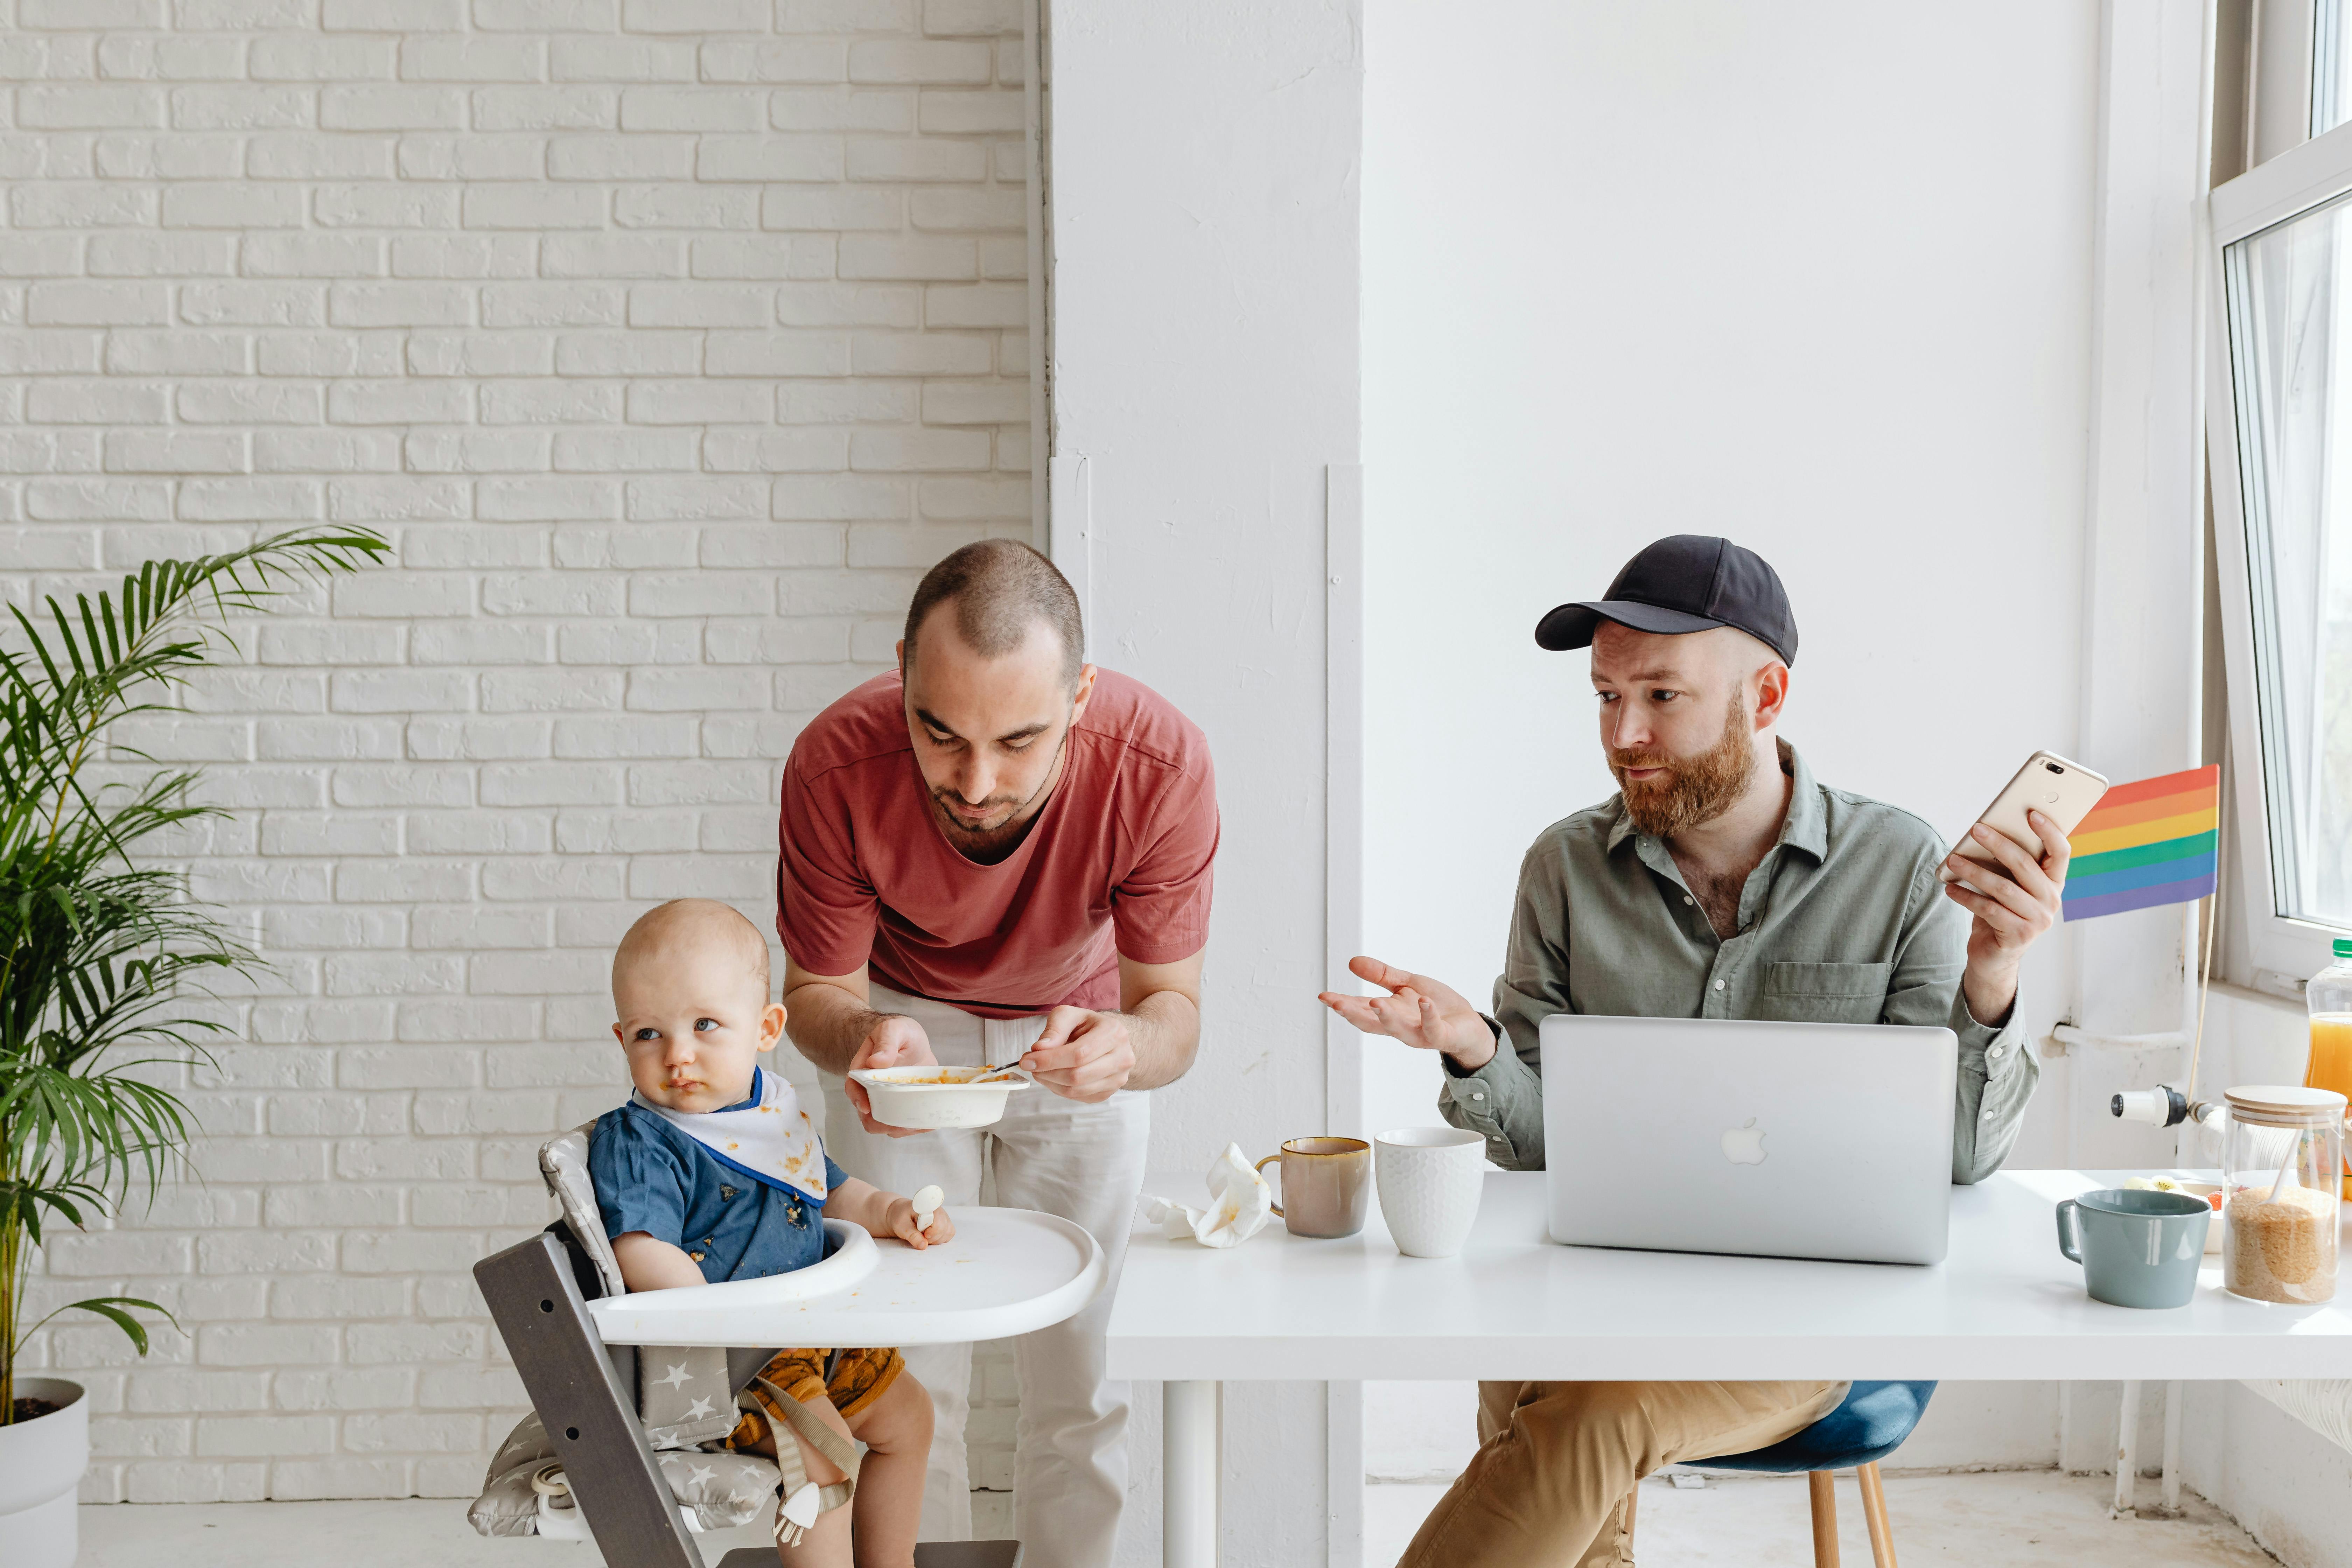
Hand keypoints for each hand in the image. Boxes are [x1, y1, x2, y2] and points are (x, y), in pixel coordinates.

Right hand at [844, 1014, 935, 1137]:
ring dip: (898, 1128)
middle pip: (866, 1113)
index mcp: (864, 1070)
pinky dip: (913, 1127)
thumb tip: (875, 1063)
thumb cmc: (900, 1033)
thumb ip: (886, 1043)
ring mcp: (885, 1100)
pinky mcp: (901, 1106)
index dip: (857, 1099)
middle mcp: (871, 1089)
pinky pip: (901, 1123)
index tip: (867, 1108)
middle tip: (901, 1123)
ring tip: (918, 1124)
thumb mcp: (893, 1030)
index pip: (853, 1087)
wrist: (914, 1041)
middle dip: (879, 1122)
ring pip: (884, 1123)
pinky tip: (927, 1123)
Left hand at [879, 1195, 953, 1249]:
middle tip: (920, 1235)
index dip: (933, 1231)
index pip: (939, 1220)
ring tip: (924, 1235)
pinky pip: (949, 1234)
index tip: (925, 1234)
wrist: (902, 1214)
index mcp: (928, 1206)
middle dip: (931, 1238)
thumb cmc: (901, 1217)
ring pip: (948, 1233)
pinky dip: (940, 1239)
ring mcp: (944, 1216)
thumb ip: (912, 1236)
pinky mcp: (946, 1223)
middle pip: (944, 1229)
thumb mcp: (901, 1226)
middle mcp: (939, 1209)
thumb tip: (923, 1245)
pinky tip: (930, 1236)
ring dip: (936, 1239)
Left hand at [1020, 1006, 1135, 1101]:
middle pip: (1077, 1076)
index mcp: (1113, 1033)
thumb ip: (1054, 1029)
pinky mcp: (1110, 1092)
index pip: (1078, 1054)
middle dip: (1047, 1073)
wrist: (1110, 1038)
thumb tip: (1039, 1049)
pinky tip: (1055, 1077)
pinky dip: (1060, 1089)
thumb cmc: (1088, 1025)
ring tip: (1040, 1070)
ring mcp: (1118, 1078)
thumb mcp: (1070, 1015)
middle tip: (1030, 1065)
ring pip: (1076, 1090)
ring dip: (1050, 1083)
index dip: (1049, 1060)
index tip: (1026, 1060)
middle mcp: (1122, 1057)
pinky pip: (1079, 1097)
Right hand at [1318, 956, 1495, 1068]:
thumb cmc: (1435, 1005)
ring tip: (1375, 1002)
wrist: (1468, 1025)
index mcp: (1389, 1013)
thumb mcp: (1406, 984)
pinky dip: (1428, 1015)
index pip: (1361, 1009)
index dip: (1342, 1004)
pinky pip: (1433, 1027)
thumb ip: (1382, 975)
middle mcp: (1400, 1026)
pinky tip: (1423, 1000)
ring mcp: (1419, 1033)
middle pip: (1372, 1023)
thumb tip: (1352, 961)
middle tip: (1335, 1003)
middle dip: (1353, 1013)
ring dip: (1386, 1017)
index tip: (1324, 996)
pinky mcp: (1441, 1036)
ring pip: (1399, 1030)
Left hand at [1942, 808, 2069, 1025]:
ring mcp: (2038, 920)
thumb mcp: (2009, 885)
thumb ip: (2007, 865)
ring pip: (2003, 888)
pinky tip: (1949, 887)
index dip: (2049, 831)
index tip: (2030, 812)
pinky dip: (1966, 896)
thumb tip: (1984, 832)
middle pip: (2026, 865)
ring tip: (1952, 859)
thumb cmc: (2001, 911)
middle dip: (1999, 844)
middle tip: (1975, 828)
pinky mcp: (2018, 935)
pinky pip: (1988, 910)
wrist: (1995, 955)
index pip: (2061, 852)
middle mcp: (2052, 900)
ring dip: (1974, 871)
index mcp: (2054, 882)